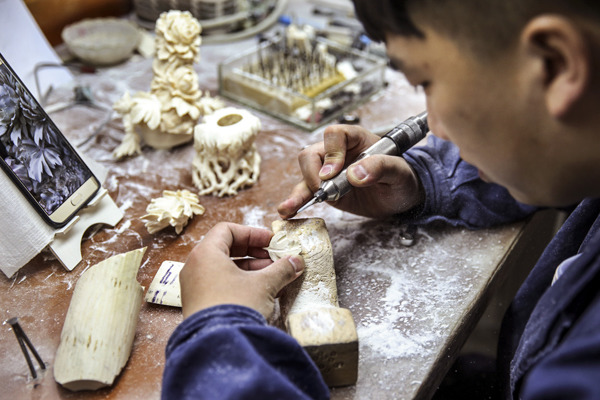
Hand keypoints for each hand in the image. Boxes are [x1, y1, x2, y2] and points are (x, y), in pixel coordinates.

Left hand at [179, 222, 304, 318]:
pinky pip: (220, 284)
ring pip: (224, 268)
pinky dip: (240, 283)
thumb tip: (296, 262)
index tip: (271, 241)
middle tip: (275, 259)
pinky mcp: (199, 304)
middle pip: (226, 249)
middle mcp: (195, 267)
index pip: (227, 230)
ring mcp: (194, 287)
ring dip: (251, 269)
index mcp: (205, 254)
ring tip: (273, 277)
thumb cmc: (236, 307)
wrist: (218, 346)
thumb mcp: (264, 284)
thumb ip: (281, 269)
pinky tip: (261, 292)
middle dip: (255, 253)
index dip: (252, 233)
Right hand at [278, 124, 424, 218]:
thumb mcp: (399, 173)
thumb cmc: (402, 179)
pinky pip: (307, 192)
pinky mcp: (325, 189)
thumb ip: (381, 167)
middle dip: (312, 171)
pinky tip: (288, 210)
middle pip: (313, 153)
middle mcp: (339, 153)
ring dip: (298, 190)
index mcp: (356, 140)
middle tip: (322, 189)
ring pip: (305, 174)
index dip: (331, 152)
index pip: (335, 135)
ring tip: (290, 206)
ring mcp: (329, 172)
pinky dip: (297, 201)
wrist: (401, 198)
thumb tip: (354, 174)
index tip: (334, 172)